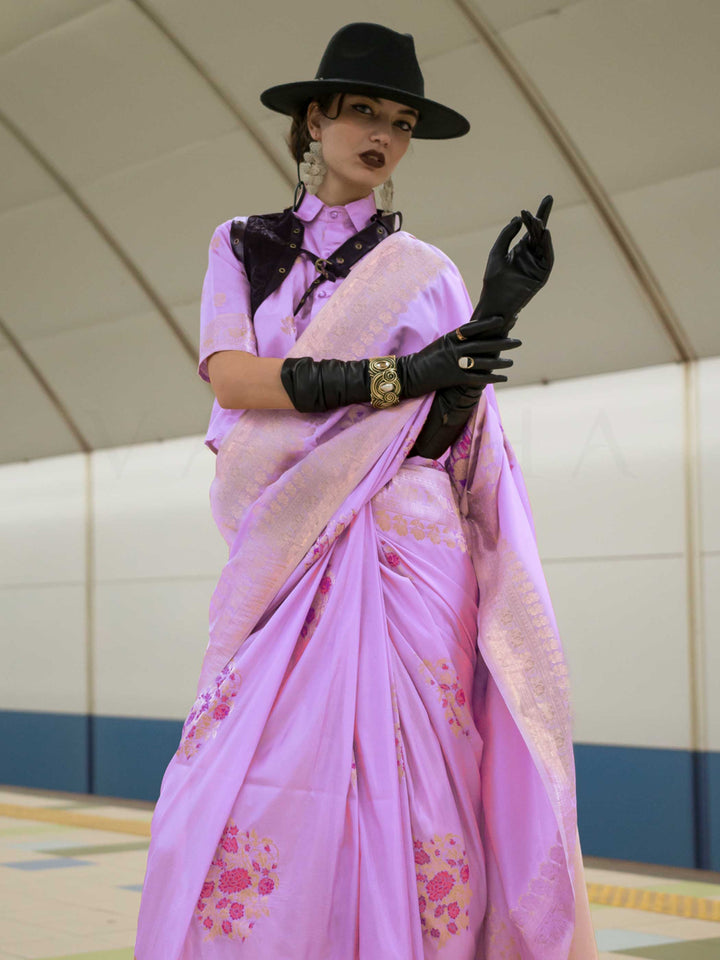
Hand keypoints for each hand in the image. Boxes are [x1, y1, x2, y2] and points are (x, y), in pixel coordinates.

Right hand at [396, 315, 521, 397]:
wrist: (409, 374)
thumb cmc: (424, 359)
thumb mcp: (438, 344)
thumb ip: (454, 340)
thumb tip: (470, 336)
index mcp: (450, 338)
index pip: (472, 328)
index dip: (488, 323)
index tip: (502, 318)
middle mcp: (454, 349)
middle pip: (483, 344)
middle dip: (501, 343)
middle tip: (517, 341)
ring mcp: (455, 363)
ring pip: (482, 362)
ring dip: (499, 362)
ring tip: (512, 361)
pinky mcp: (454, 378)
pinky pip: (477, 378)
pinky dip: (491, 378)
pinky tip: (503, 378)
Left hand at [475, 194, 553, 328]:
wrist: (494, 303)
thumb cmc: (493, 280)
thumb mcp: (497, 252)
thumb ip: (506, 235)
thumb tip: (518, 218)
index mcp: (521, 249)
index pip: (532, 229)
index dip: (537, 214)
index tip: (547, 198)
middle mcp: (531, 255)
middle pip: (540, 233)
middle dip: (542, 218)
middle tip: (546, 201)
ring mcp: (537, 265)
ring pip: (543, 244)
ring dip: (542, 230)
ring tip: (539, 219)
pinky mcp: (541, 275)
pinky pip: (547, 258)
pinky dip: (547, 246)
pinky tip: (544, 233)